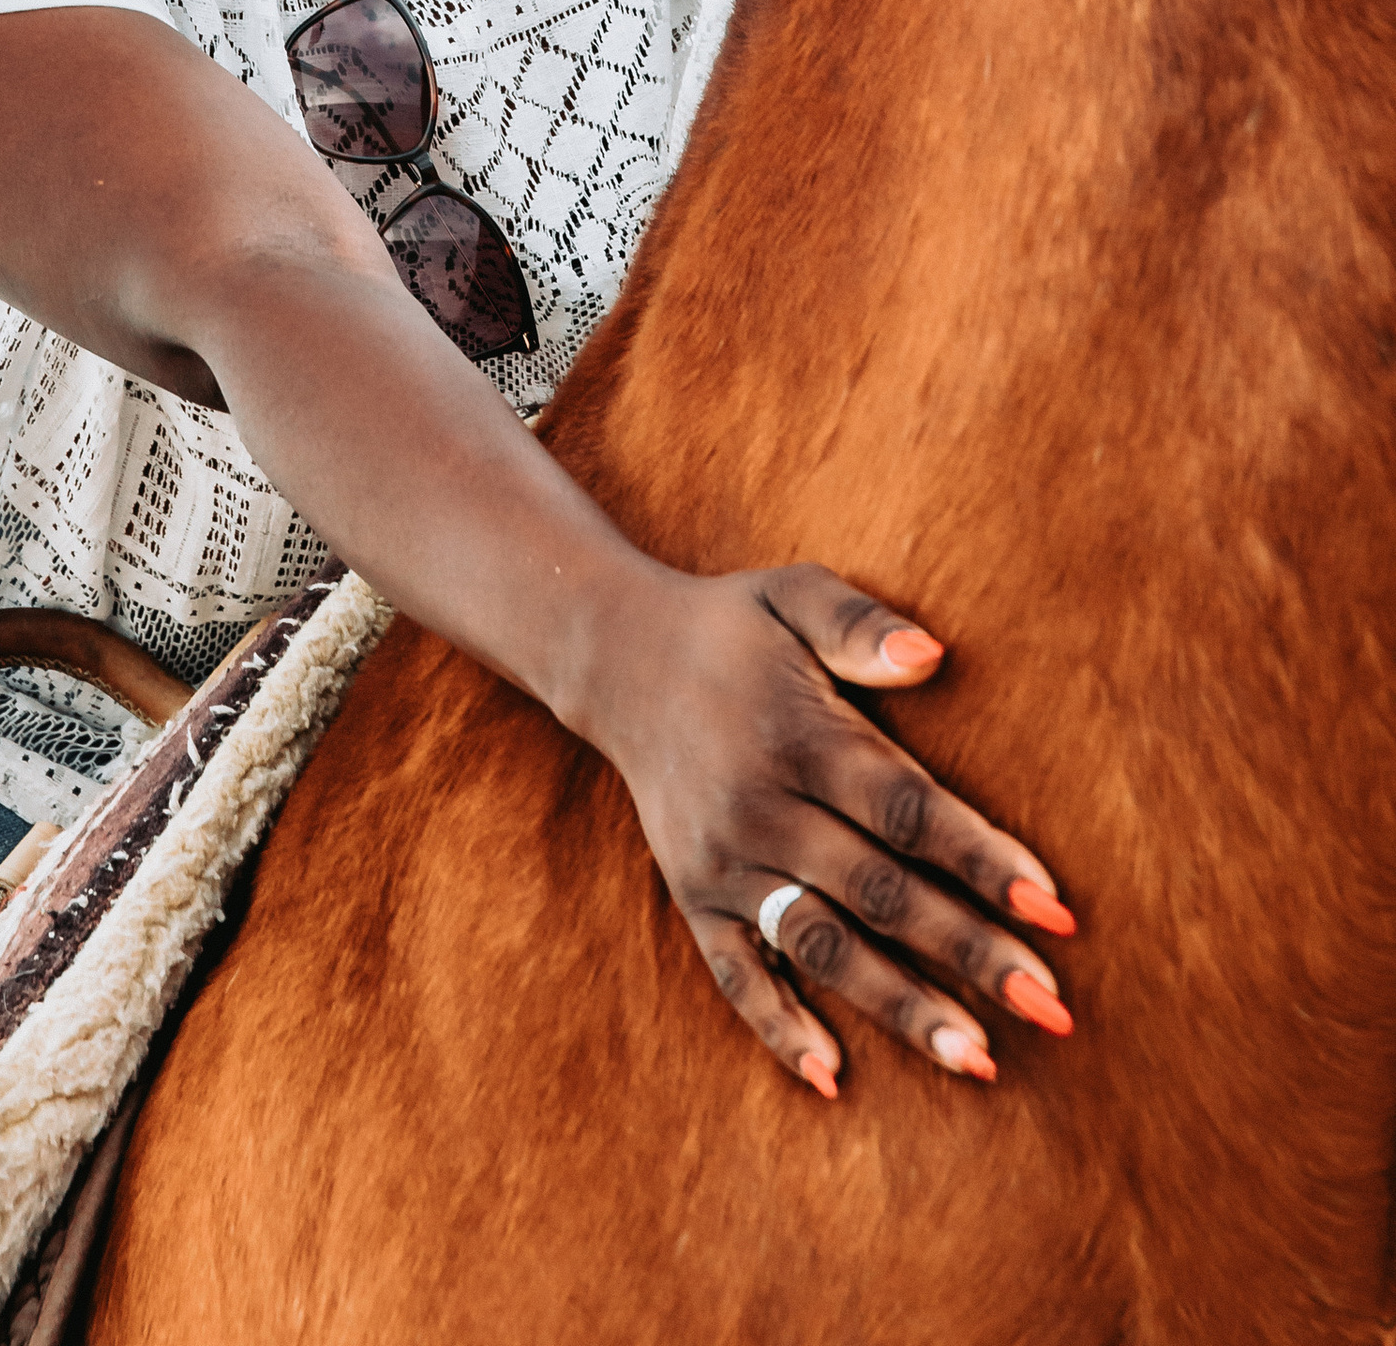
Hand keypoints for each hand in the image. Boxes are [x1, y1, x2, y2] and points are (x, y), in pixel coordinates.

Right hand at [561, 557, 1078, 1099]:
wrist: (616, 658)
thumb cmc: (731, 627)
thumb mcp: (791, 595)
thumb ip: (858, 622)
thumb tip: (932, 655)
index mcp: (800, 736)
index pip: (907, 810)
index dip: (983, 862)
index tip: (1057, 911)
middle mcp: (762, 808)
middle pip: (881, 893)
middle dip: (972, 952)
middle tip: (1054, 1007)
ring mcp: (724, 861)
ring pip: (823, 947)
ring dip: (903, 1007)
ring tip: (982, 1060)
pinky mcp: (692, 896)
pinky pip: (735, 974)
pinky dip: (779, 1028)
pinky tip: (833, 1077)